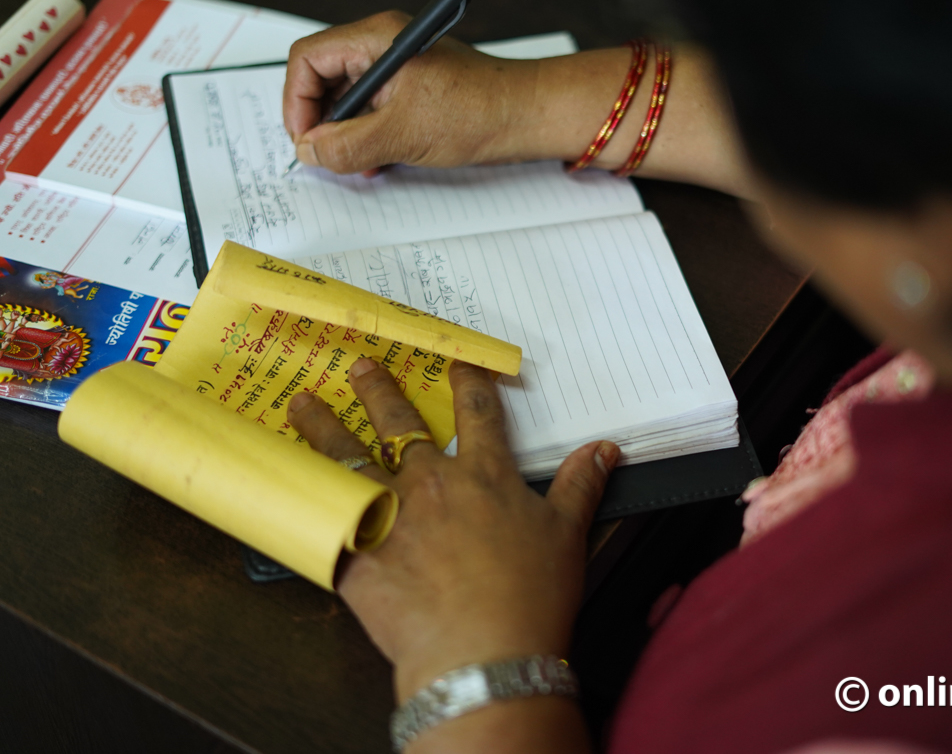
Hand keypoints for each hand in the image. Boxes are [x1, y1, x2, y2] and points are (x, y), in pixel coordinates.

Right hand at [283, 11, 536, 174]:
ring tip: (357, 166)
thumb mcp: (404, 134)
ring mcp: (398, 71)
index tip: (305, 140)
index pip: (309, 59)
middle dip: (321, 123)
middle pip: (324, 80)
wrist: (528, 118)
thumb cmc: (480, 110)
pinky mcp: (412, 93)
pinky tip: (377, 164)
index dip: (297, 101)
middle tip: (326, 158)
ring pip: (349, 101)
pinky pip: (373, 112)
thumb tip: (309, 152)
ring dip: (345, 137)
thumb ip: (349, 146)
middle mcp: (383, 48)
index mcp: (377, 39)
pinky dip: (368, 139)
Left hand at [286, 357, 618, 700]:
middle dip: (380, 390)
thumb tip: (603, 449)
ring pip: (349, 458)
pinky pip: (324, 517)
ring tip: (303, 405)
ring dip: (324, 428)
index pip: (478, 413)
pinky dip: (304, 499)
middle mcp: (432, 484)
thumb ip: (581, 486)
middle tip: (360, 366)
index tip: (457, 361)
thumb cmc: (531, 596)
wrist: (482, 653)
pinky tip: (285, 484)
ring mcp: (389, 515)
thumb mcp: (568, 535)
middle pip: (400, 424)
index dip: (469, 382)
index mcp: (485, 476)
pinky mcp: (356, 553)